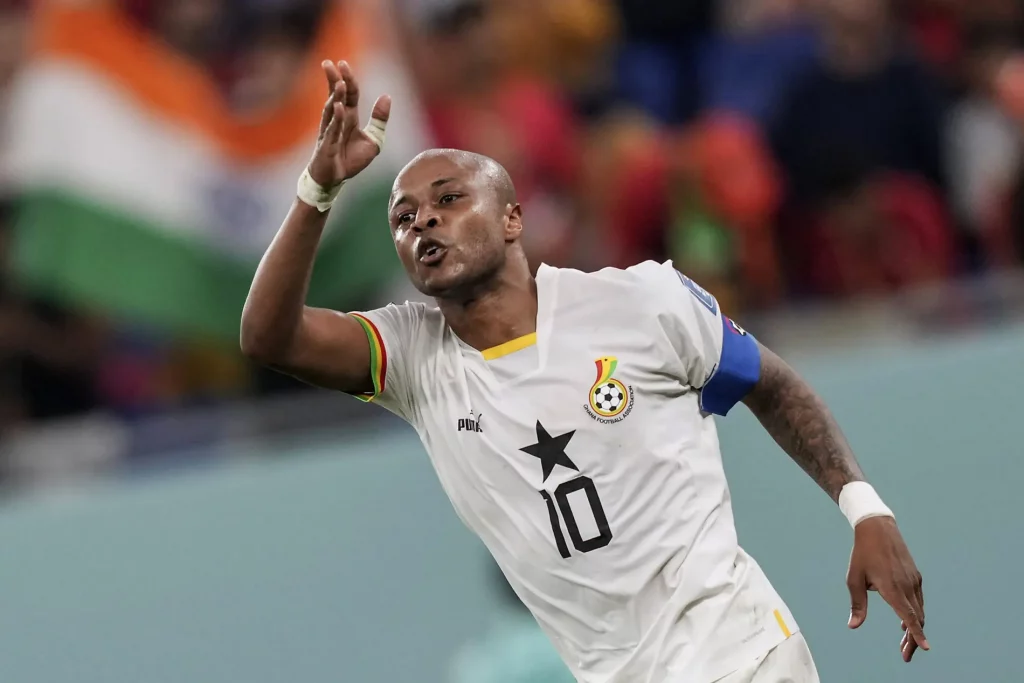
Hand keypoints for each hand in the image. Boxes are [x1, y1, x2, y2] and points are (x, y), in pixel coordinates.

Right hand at [308, 60, 390, 187]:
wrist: (335, 180)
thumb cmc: (351, 160)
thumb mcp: (373, 139)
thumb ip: (380, 119)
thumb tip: (387, 96)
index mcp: (349, 117)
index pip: (349, 94)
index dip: (348, 80)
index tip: (343, 63)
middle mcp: (337, 120)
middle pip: (335, 96)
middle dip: (333, 80)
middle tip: (330, 63)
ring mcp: (329, 131)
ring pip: (331, 109)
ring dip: (336, 96)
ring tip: (339, 82)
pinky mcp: (326, 145)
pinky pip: (331, 129)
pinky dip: (335, 118)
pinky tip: (338, 107)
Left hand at [846, 516, 928, 661]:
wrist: (878, 528)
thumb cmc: (862, 554)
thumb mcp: (854, 579)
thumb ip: (857, 604)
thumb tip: (853, 626)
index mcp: (892, 588)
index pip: (908, 616)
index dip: (916, 634)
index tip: (925, 648)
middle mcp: (907, 585)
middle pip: (917, 618)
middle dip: (913, 639)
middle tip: (905, 655)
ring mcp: (914, 580)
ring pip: (919, 610)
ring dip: (914, 628)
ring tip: (905, 644)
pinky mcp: (915, 576)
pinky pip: (918, 599)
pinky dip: (915, 613)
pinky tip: (905, 621)